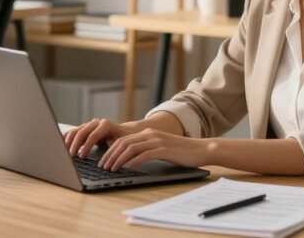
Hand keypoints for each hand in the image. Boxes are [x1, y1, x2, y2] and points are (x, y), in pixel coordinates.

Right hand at [63, 118, 138, 159]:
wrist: (125, 132)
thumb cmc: (126, 139)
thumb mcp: (123, 143)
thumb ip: (115, 147)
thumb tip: (109, 155)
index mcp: (105, 125)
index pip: (92, 135)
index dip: (86, 147)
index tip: (81, 157)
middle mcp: (96, 123)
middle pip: (81, 132)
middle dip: (74, 145)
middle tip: (70, 156)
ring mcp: (89, 125)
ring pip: (75, 131)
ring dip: (68, 141)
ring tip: (64, 152)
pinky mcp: (85, 129)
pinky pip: (73, 132)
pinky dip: (66, 138)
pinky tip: (60, 144)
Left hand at [97, 129, 211, 170]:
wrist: (201, 149)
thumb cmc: (181, 152)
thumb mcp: (160, 148)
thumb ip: (146, 149)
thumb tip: (129, 159)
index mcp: (147, 133)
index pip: (123, 140)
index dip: (110, 150)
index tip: (103, 161)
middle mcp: (150, 134)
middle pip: (123, 143)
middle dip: (110, 155)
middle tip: (102, 167)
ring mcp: (157, 141)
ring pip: (130, 148)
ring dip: (118, 159)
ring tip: (111, 169)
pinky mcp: (163, 149)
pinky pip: (144, 154)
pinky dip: (133, 161)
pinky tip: (127, 168)